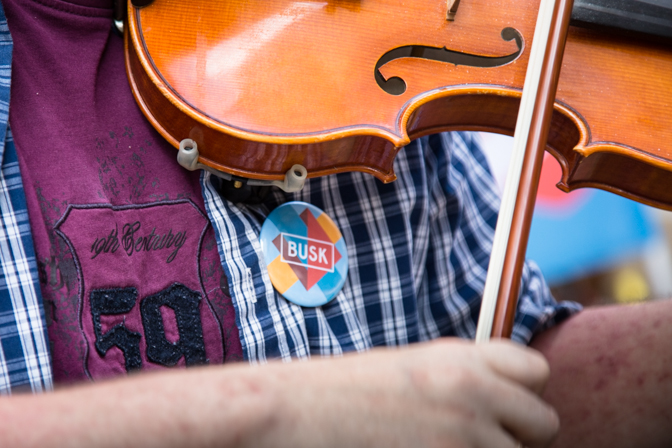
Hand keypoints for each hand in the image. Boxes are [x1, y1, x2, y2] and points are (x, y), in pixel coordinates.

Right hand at [257, 338, 558, 447]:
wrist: (300, 410)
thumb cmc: (348, 388)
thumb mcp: (414, 365)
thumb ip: (466, 373)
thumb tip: (504, 394)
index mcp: (463, 359)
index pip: (536, 370)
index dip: (523, 389)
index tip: (504, 402)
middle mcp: (473, 395)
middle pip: (543, 423)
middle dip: (520, 433)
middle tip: (480, 436)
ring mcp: (464, 440)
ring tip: (445, 445)